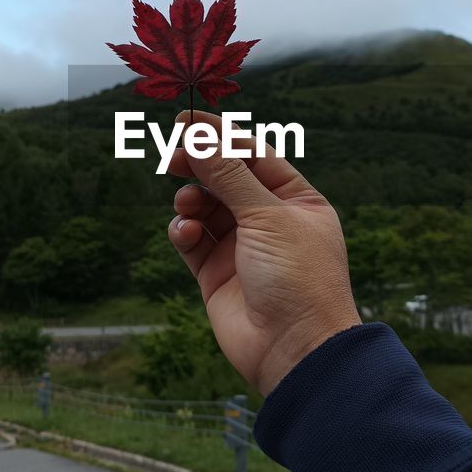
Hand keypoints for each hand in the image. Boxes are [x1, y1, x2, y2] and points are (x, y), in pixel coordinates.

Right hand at [165, 110, 360, 396]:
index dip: (222, 137)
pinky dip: (184, 231)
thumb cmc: (297, 279)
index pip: (255, 156)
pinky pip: (193, 240)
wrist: (294, 351)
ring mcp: (242, 249)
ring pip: (206, 208)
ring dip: (192, 200)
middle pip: (226, 179)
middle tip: (173, 155)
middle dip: (200, 166)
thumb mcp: (267, 216)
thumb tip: (200, 136)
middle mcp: (271, 222)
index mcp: (297, 202)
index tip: (187, 121)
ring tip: (187, 205)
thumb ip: (229, 174)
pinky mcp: (216, 274)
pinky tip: (185, 232)